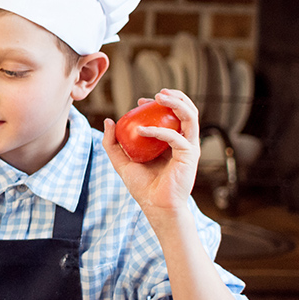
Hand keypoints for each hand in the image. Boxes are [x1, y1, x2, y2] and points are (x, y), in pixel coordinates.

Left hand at [103, 89, 199, 215]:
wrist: (155, 206)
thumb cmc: (142, 186)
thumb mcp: (121, 162)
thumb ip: (112, 143)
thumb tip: (108, 121)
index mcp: (170, 141)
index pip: (171, 115)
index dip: (158, 104)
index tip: (140, 101)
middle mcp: (182, 141)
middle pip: (187, 111)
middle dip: (175, 97)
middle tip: (158, 93)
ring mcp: (188, 147)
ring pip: (191, 117)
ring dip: (177, 103)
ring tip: (160, 97)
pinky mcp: (190, 156)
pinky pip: (176, 138)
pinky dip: (160, 131)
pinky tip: (142, 130)